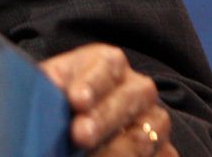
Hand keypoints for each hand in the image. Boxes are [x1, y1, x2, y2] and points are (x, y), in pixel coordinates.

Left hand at [39, 44, 175, 155]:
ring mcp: (155, 121)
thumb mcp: (54, 86)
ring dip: (116, 150)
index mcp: (109, 63)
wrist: (85, 124)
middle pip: (126, 102)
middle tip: (80, 135)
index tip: (75, 100)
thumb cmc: (62, 101)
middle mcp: (138, 89)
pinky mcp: (165, 150)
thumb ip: (50, 86)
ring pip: (143, 137)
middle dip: (102, 120)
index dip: (90, 83)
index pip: (105, 66)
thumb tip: (47, 87)